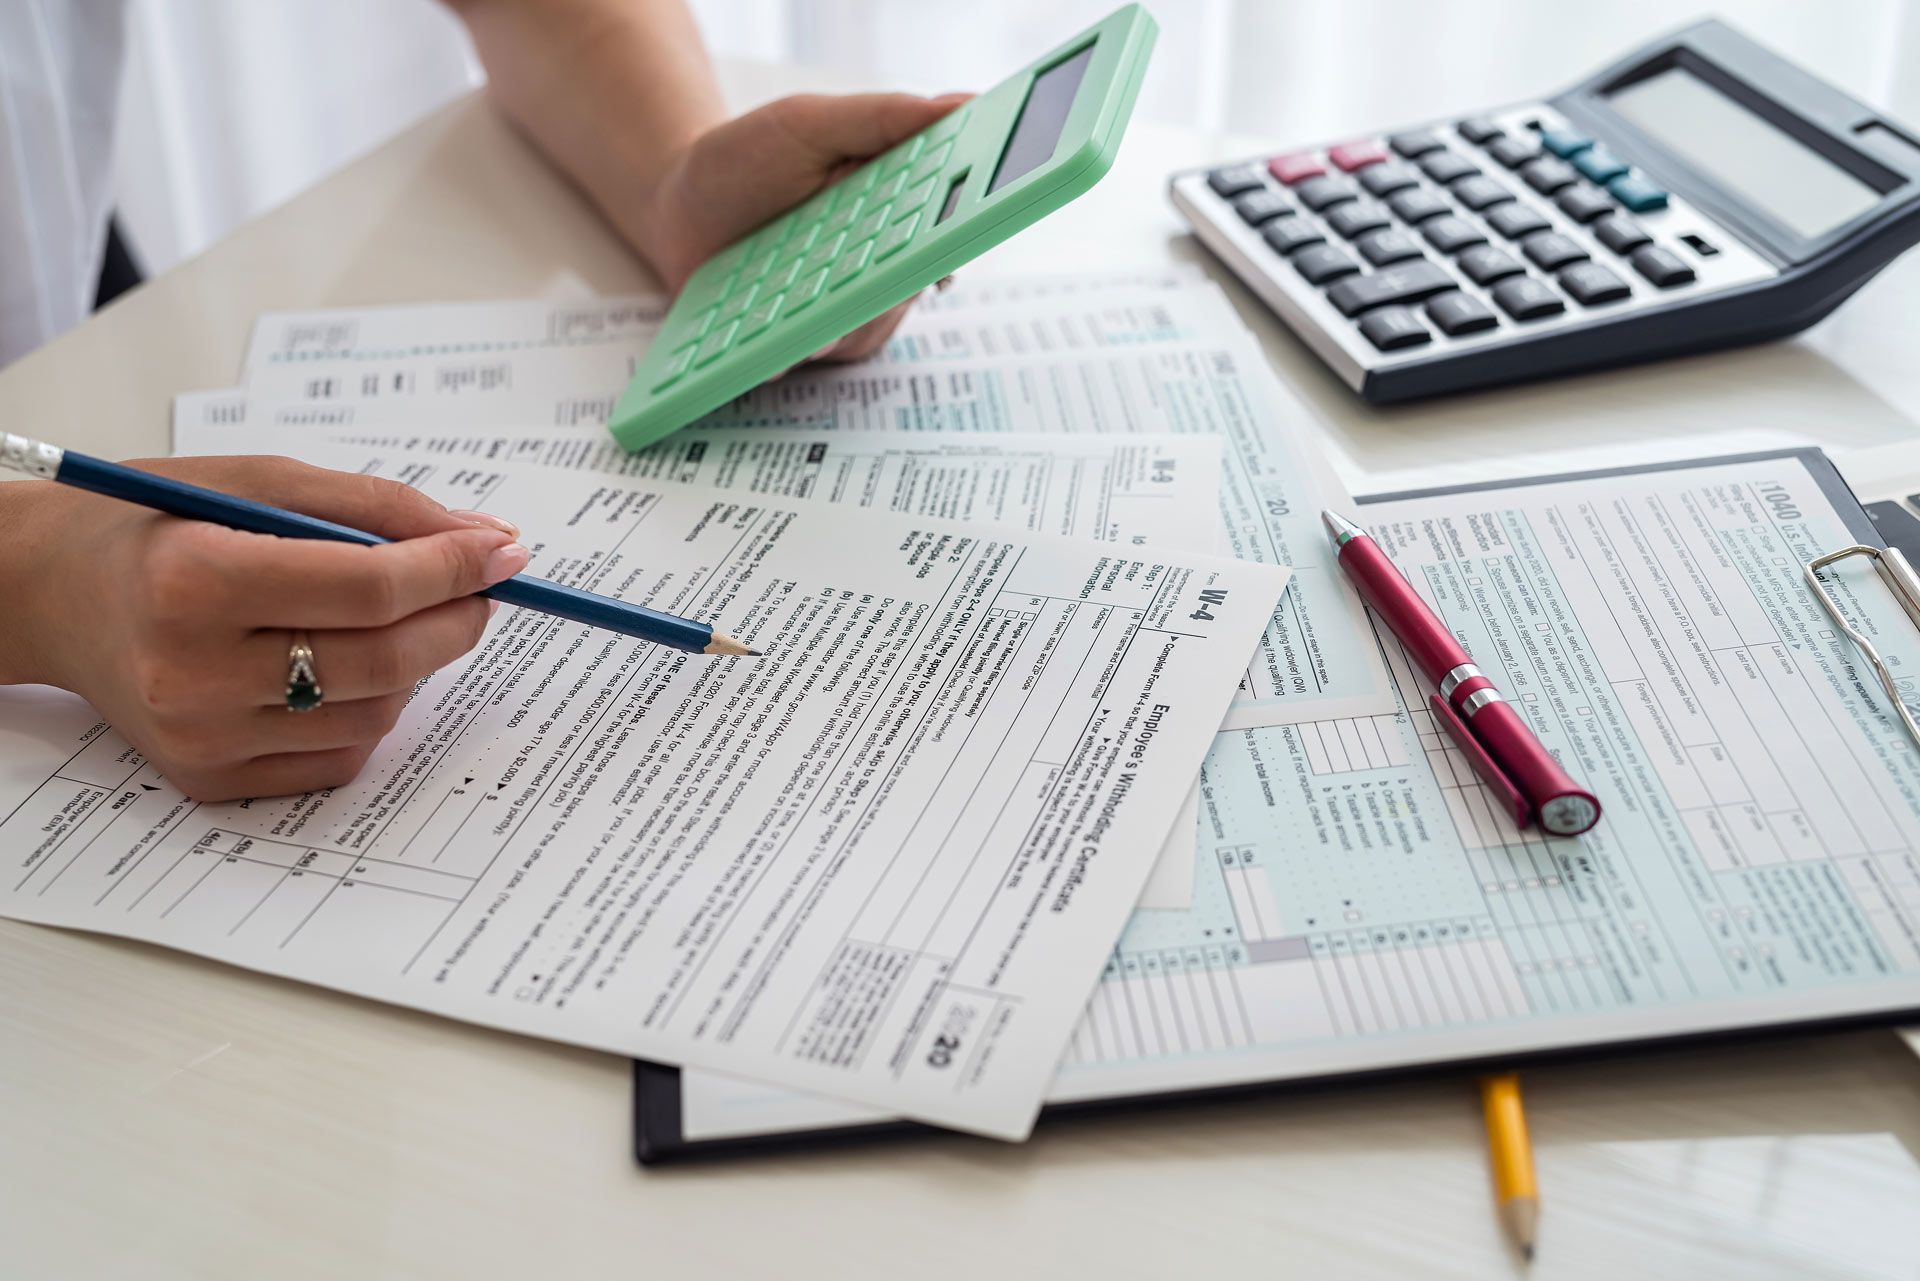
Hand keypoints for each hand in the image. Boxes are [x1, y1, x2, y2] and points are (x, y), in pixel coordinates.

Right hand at [0, 457, 527, 801]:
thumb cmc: (156, 526)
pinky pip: (341, 758)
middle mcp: (191, 671)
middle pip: (382, 661)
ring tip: (396, 620)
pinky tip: (346, 666)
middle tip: (483, 589)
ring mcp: (201, 738)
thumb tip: (486, 536)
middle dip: (457, 619)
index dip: (453, 568)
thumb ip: (375, 507)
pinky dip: (372, 710)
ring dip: (415, 665)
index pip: (368, 588)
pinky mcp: (210, 781)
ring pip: (375, 715)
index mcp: (194, 580)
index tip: (503, 551)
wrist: (47, 595)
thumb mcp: (257, 482)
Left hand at [643, 92, 969, 360]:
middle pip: (916, 282)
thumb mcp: (808, 122)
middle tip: (898, 279)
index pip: (954, 223)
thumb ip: (881, 117)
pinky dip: (808, 345)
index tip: (970, 229)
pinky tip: (789, 340)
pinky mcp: (811, 341)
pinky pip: (824, 351)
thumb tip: (960, 105)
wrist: (675, 209)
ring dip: (851, 320)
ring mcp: (850, 305)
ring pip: (873, 324)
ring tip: (822, 318)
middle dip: (904, 281)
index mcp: (899, 204)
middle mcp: (885, 261)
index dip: (968, 228)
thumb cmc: (744, 160)